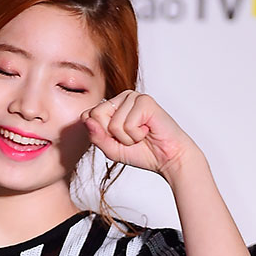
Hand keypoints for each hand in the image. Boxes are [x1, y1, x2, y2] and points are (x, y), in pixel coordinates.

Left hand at [81, 91, 199, 176]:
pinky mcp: (145, 101)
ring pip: (112, 123)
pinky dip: (136, 135)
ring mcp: (133, 97)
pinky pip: (127, 124)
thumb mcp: (111, 149)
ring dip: (127, 138)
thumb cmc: (142, 152)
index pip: (87, 116)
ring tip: (141, 135)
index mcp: (111, 106)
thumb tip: (87, 119)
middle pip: (96, 116)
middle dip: (112, 135)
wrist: (167, 158)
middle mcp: (121, 98)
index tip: (117, 140)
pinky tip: (147, 131)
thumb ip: (96, 136)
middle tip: (130, 137)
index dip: (100, 135)